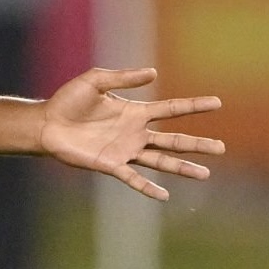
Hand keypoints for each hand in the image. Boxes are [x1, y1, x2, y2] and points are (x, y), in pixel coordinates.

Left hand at [37, 67, 223, 200]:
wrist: (46, 123)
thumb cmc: (68, 100)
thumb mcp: (95, 80)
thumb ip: (124, 77)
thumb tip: (153, 73)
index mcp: (135, 112)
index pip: (171, 109)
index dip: (193, 105)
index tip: (218, 102)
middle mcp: (134, 133)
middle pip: (173, 140)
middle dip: (197, 144)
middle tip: (221, 148)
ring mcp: (124, 151)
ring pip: (160, 161)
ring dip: (182, 167)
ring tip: (204, 173)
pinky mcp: (110, 165)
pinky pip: (133, 178)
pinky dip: (147, 187)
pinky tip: (164, 195)